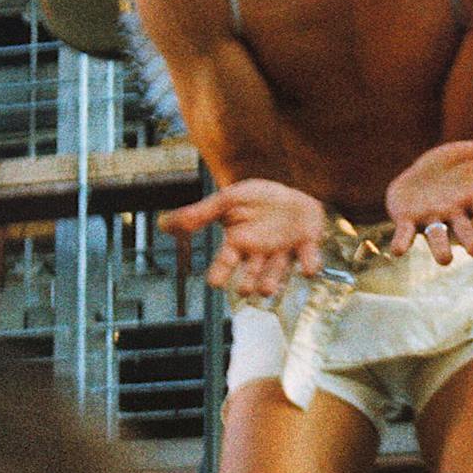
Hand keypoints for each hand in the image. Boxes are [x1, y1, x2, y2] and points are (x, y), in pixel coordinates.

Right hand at [160, 180, 327, 300]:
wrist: (293, 184)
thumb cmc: (259, 198)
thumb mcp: (228, 199)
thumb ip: (200, 213)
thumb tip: (164, 224)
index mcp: (239, 243)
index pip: (225, 263)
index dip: (220, 273)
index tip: (214, 282)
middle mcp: (260, 253)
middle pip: (251, 277)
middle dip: (248, 285)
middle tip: (246, 289)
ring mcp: (284, 251)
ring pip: (276, 275)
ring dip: (272, 282)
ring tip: (266, 288)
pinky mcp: (307, 245)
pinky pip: (309, 260)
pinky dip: (309, 265)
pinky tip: (308, 268)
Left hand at [385, 131, 472, 262]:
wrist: (427, 171)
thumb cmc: (461, 164)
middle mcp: (454, 214)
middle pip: (463, 231)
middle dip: (469, 240)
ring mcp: (431, 219)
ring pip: (437, 237)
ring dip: (440, 248)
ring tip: (446, 260)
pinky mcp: (407, 219)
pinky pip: (404, 234)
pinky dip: (401, 242)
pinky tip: (397, 251)